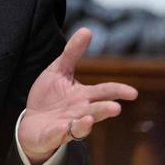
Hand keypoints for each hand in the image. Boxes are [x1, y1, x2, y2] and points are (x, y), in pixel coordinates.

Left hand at [18, 27, 137, 164]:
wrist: (32, 122)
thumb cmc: (49, 95)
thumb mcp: (59, 70)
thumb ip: (72, 53)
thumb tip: (87, 30)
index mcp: (84, 96)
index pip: (104, 92)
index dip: (118, 91)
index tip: (133, 93)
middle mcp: (80, 112)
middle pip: (96, 110)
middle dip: (105, 109)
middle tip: (115, 108)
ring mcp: (67, 125)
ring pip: (81, 126)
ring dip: (86, 124)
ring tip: (90, 119)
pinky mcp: (52, 135)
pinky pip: (57, 135)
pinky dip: (60, 132)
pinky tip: (62, 127)